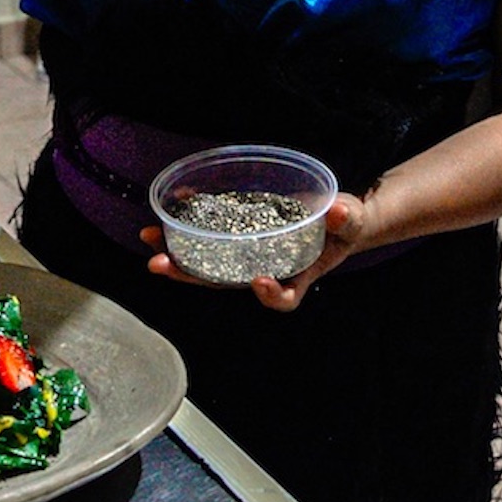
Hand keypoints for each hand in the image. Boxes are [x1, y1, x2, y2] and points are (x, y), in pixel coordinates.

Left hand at [139, 194, 368, 312]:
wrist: (337, 217)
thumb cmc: (345, 227)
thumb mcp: (352, 222)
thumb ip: (348, 218)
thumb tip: (339, 211)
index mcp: (296, 275)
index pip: (284, 297)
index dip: (271, 294)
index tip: (262, 280)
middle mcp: (265, 269)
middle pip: (226, 281)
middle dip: (190, 275)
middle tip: (160, 264)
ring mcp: (249, 253)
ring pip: (209, 261)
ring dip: (177, 252)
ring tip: (148, 238)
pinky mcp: (241, 233)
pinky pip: (211, 233)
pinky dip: (191, 222)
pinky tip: (174, 204)